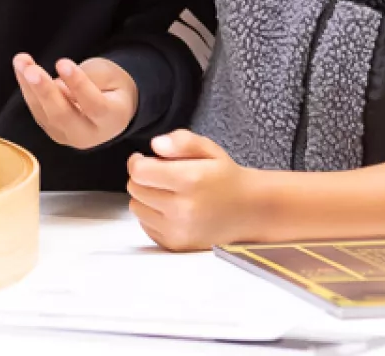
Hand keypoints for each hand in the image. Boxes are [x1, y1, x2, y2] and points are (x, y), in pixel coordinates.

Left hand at [12, 54, 138, 149]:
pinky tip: (21, 67)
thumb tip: (61, 80)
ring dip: (29, 86)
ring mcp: (67, 135)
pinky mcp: (51, 129)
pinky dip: (26, 87)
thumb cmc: (112, 88)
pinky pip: (36, 109)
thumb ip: (91, 78)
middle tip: (32, 70)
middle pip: (63, 116)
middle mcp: (88, 134)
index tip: (62, 63)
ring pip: (45, 114)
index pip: (94, 105)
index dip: (78, 84)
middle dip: (45, 91)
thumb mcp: (112, 76)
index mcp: (112, 119)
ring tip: (21, 61)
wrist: (109, 110)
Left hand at [126, 130, 260, 251]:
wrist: (248, 210)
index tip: (144, 158)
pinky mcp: (175, 244)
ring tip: (165, 191)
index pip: (140, 171)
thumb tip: (156, 145)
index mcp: (190, 180)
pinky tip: (169, 207)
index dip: (137, 161)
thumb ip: (182, 141)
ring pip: (136, 208)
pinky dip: (151, 215)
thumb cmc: (225, 178)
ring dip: (145, 197)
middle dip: (142, 178)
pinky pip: (145, 225)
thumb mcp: (209, 149)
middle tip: (159, 174)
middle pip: (135, 189)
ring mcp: (178, 230)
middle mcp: (181, 208)